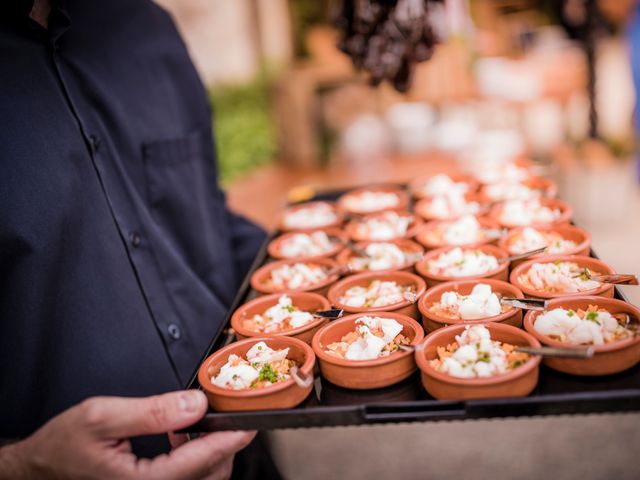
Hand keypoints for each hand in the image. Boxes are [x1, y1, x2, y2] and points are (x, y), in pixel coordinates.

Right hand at [0, 390, 254, 479]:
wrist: (41, 470)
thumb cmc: (62, 448)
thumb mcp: (101, 418)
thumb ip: (152, 411)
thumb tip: (194, 403)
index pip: (202, 461)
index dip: (231, 438)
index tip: (250, 422)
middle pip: (211, 474)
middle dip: (225, 444)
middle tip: (225, 414)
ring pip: (203, 479)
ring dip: (211, 451)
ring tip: (197, 423)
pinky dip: (196, 458)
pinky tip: (182, 437)